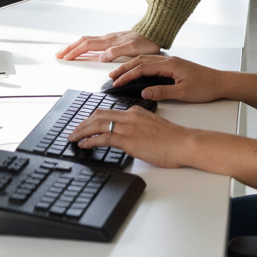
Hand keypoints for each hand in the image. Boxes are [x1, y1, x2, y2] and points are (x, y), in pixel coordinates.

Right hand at [55, 29, 159, 61]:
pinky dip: (84, 46)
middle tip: (58, 54)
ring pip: (87, 41)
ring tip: (67, 52)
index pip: (86, 46)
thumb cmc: (146, 42)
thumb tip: (101, 57)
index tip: (64, 57)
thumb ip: (116, 52)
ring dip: (75, 46)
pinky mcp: (113, 40)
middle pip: (83, 42)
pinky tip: (85, 49)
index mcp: (109, 41)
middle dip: (69, 48)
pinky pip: (94, 42)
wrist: (155, 33)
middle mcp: (107, 39)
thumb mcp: (133, 49)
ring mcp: (110, 39)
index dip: (74, 52)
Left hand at [69, 105, 193, 167]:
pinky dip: (89, 141)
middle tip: (73, 131)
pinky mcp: (127, 140)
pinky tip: (83, 145)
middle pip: (98, 115)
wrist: (183, 143)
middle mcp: (129, 116)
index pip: (109, 111)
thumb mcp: (153, 127)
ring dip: (81, 131)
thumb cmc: (173, 139)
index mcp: (136, 111)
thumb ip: (139, 128)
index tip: (86, 125)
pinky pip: (102, 138)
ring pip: (97, 125)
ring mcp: (128, 127)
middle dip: (83, 123)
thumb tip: (130, 137)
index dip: (93, 118)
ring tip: (72, 138)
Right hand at [107, 54, 223, 102]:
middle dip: (124, 68)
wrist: (222, 82)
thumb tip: (144, 92)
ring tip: (119, 74)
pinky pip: (153, 64)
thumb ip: (162, 92)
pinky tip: (137, 73)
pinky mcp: (175, 66)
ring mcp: (172, 62)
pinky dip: (141, 67)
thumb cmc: (206, 87)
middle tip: (111, 76)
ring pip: (146, 61)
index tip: (116, 83)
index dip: (127, 75)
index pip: (142, 68)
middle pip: (141, 61)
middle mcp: (169, 60)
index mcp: (170, 65)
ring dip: (132, 66)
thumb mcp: (183, 93)